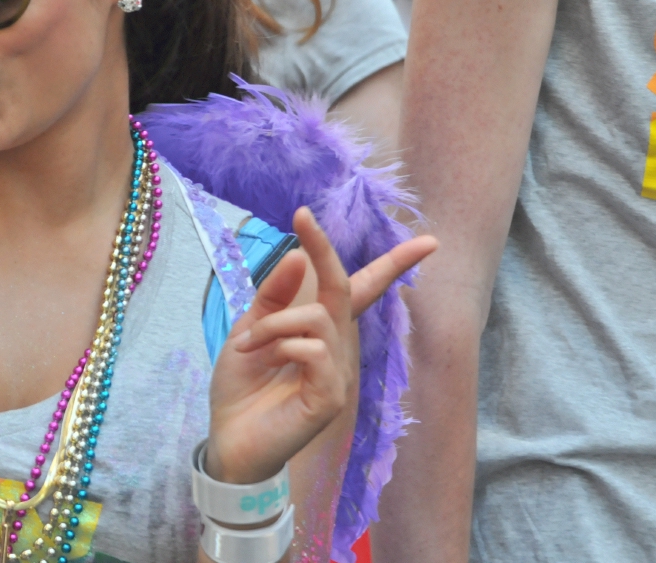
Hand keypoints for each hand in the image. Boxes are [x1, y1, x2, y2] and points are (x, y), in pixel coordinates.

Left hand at [205, 207, 436, 483]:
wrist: (228, 441)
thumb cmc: (243, 388)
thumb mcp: (250, 331)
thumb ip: (274, 296)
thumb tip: (300, 255)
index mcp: (321, 330)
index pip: (363, 290)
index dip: (393, 264)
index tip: (427, 241)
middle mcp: (337, 348)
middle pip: (345, 287)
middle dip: (325, 248)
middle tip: (302, 215)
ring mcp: (338, 372)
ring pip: (317, 317)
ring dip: (274, 323)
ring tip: (247, 345)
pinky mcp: (331, 396)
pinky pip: (314, 350)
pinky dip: (282, 346)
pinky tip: (264, 361)